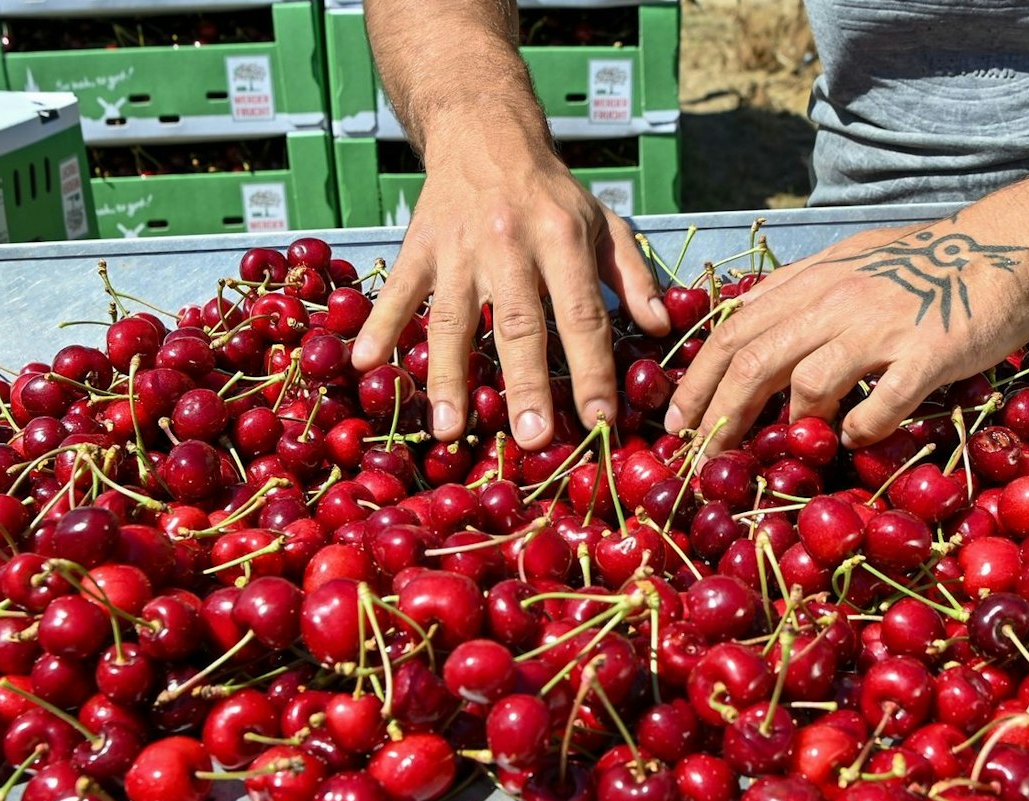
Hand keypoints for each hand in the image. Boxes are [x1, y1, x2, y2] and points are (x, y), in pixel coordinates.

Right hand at [350, 144, 669, 450]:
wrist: (484, 132)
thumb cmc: (551, 193)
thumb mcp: (603, 223)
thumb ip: (633, 276)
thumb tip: (661, 328)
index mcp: (563, 240)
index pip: (582, 315)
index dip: (592, 370)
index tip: (598, 421)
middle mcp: (510, 245)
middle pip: (518, 325)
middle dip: (526, 386)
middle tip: (530, 440)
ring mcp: (458, 249)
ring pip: (453, 319)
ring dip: (449, 376)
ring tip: (449, 429)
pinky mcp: (418, 247)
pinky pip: (397, 292)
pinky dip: (380, 325)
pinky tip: (367, 364)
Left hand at [665, 215, 1028, 452]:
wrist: (1008, 246)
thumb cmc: (929, 263)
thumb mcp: (852, 265)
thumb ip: (805, 298)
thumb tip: (756, 336)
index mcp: (814, 281)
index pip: (735, 329)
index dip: (698, 377)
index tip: (677, 419)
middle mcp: (836, 300)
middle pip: (753, 360)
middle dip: (718, 413)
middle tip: (698, 455)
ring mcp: (881, 326)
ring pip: (808, 383)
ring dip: (791, 425)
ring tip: (785, 453)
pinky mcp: (927, 352)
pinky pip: (882, 403)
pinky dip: (862, 429)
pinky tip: (857, 440)